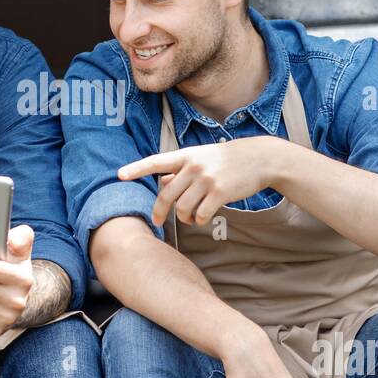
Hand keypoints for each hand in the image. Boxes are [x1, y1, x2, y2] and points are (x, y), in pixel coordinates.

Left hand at [118, 136, 284, 226]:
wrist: (258, 159)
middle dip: (159, 212)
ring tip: (190, 218)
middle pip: (166, 195)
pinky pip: (200, 214)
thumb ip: (180, 171)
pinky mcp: (220, 192)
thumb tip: (161, 182)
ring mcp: (207, 179)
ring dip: (184, 218)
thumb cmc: (225, 160)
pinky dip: (198, 220)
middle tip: (157, 221)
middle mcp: (193, 166)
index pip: (156, 161)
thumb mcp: (201, 159)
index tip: (119, 175)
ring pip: (183, 208)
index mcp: (186, 155)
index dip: (136, 169)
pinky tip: (202, 218)